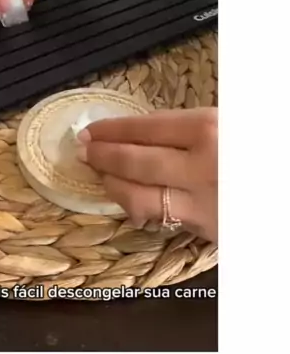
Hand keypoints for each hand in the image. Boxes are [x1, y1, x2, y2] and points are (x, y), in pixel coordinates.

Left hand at [77, 108, 217, 241]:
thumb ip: (187, 126)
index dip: (112, 129)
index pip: (145, 127)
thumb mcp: (226, 124)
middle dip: (103, 156)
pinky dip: (138, 207)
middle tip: (83, 151)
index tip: (91, 130)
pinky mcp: (204, 228)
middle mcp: (199, 165)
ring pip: (139, 197)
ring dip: (113, 185)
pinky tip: (130, 200)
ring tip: (100, 175)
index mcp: (206, 129)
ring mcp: (200, 202)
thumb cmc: (272, 148)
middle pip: (135, 161)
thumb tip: (142, 130)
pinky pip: (160, 217)